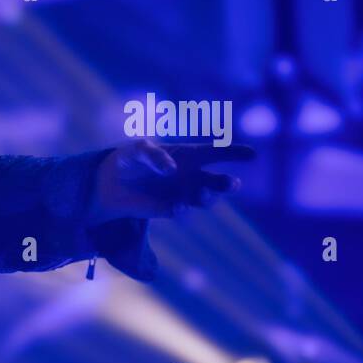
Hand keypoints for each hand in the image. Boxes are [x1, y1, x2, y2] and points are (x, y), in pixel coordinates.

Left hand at [90, 140, 254, 222]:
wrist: (109, 183)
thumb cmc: (128, 159)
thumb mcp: (137, 149)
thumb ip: (154, 155)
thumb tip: (172, 170)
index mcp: (189, 155)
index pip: (217, 152)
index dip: (235, 152)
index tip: (253, 155)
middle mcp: (192, 175)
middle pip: (219, 181)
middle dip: (228, 184)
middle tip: (232, 183)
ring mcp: (183, 194)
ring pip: (206, 200)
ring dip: (208, 198)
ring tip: (202, 195)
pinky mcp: (170, 210)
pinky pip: (183, 213)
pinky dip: (182, 211)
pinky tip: (175, 207)